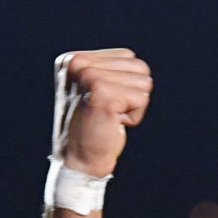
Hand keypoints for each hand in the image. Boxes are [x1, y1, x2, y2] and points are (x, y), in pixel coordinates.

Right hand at [53, 48, 151, 181]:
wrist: (80, 160)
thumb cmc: (93, 127)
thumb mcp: (96, 91)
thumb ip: (111, 70)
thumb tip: (135, 62)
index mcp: (74, 59)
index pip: (128, 57)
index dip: (126, 84)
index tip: (104, 102)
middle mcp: (78, 63)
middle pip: (139, 67)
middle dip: (132, 95)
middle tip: (108, 112)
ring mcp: (89, 76)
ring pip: (143, 82)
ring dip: (133, 106)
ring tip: (111, 116)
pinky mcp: (102, 92)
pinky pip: (141, 99)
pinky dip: (134, 117)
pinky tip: (113, 123)